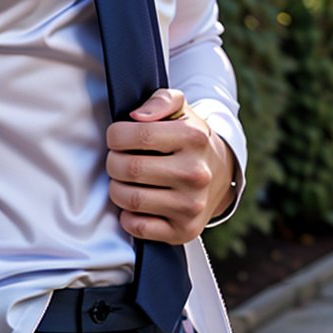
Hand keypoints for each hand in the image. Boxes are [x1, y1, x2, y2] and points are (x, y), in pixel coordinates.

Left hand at [105, 87, 236, 245]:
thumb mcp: (180, 110)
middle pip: (128, 168)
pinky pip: (137, 227)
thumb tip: (136, 117)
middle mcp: (196, 173)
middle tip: (118, 160)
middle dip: (113, 162)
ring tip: (124, 181)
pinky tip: (136, 203)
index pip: (137, 134)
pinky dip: (127, 215)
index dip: (115, 135)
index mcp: (194, 138)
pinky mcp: (183, 231)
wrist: (219, 175)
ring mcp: (191, 205)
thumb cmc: (188, 140)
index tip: (117, 138)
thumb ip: (160, 100)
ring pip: (129, 199)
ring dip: (116, 189)